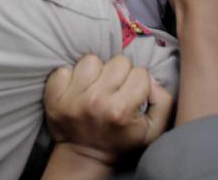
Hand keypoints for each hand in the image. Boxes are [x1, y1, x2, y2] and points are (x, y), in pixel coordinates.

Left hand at [44, 54, 172, 165]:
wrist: (85, 156)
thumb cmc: (120, 141)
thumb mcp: (153, 130)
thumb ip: (163, 102)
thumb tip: (151, 80)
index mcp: (121, 110)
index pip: (140, 73)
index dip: (138, 82)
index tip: (130, 95)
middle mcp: (97, 101)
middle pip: (118, 62)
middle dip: (119, 74)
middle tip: (114, 89)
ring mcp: (73, 98)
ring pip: (91, 60)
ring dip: (96, 71)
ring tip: (95, 86)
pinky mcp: (54, 97)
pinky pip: (64, 69)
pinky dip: (70, 76)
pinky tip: (76, 89)